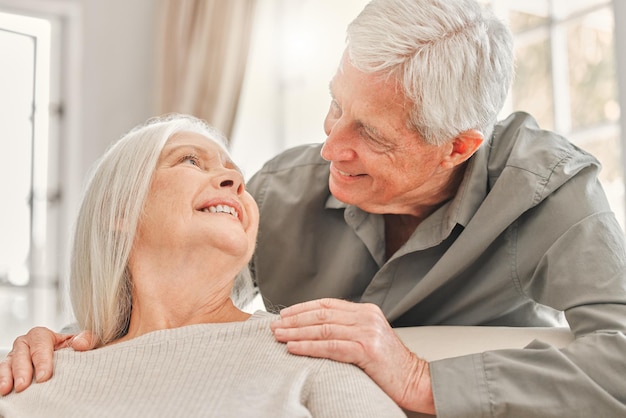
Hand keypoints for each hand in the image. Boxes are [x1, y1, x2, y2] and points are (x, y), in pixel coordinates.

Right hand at [0, 328, 97, 394]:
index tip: (44, 376)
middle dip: (21, 371)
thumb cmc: (72, 348)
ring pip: (7, 364)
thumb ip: (86, 339)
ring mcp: (15, 357)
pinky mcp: (9, 369)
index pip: (40, 345)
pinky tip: (3, 390)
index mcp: (41, 335)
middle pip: (21, 355)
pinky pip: (2, 373)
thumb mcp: (83, 341)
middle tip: (24, 385)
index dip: (42, 361)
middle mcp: (25, 344)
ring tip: (7, 389)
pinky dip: (1, 380)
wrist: (66, 355)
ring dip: (6, 376)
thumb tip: (80, 344)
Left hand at [270, 298, 434, 413]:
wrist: (415, 380)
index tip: (285, 314)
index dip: (303, 308)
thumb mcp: (370, 337)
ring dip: (296, 332)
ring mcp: (367, 332)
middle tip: (275, 325)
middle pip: (321, 314)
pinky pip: (330, 346)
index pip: (327, 304)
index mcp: (366, 311)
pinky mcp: (367, 350)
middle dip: (294, 319)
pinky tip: (293, 348)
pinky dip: (308, 347)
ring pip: (322, 329)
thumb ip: (349, 328)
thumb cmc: (389, 364)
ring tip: (279, 336)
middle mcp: (366, 317)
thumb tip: (315, 328)